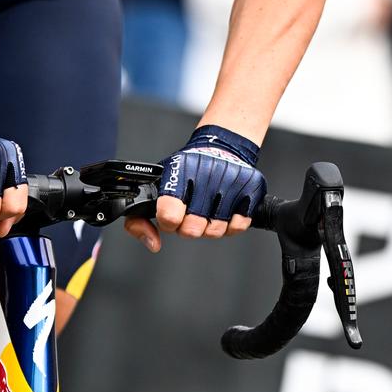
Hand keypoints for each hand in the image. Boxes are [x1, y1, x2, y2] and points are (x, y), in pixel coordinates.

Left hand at [123, 124, 261, 253]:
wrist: (221, 146)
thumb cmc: (187, 170)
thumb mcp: (157, 186)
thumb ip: (140, 219)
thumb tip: (153, 244)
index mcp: (179, 173)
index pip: (168, 216)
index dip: (169, 221)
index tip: (171, 215)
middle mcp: (206, 176)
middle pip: (191, 230)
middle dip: (188, 226)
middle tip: (191, 211)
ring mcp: (230, 183)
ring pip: (215, 231)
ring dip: (210, 225)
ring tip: (209, 207)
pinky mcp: (251, 189)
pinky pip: (238, 226)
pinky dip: (231, 223)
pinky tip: (226, 208)